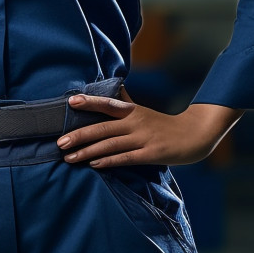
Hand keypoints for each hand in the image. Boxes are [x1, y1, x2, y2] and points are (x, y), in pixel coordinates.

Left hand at [57, 89, 241, 168]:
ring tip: (69, 157)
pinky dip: (108, 161)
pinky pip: (125, 158)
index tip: (71, 103)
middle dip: (79, 135)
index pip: (107, 103)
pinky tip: (93, 164)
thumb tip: (109, 88)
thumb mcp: (142, 111)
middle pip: (102, 128)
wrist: (194, 135)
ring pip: (110, 145)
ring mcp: (143, 138)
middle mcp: (135, 122)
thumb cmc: (163, 124)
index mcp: (132, 110)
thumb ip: (124, 103)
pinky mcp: (151, 154)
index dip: (89, 102)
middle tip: (60, 143)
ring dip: (87, 152)